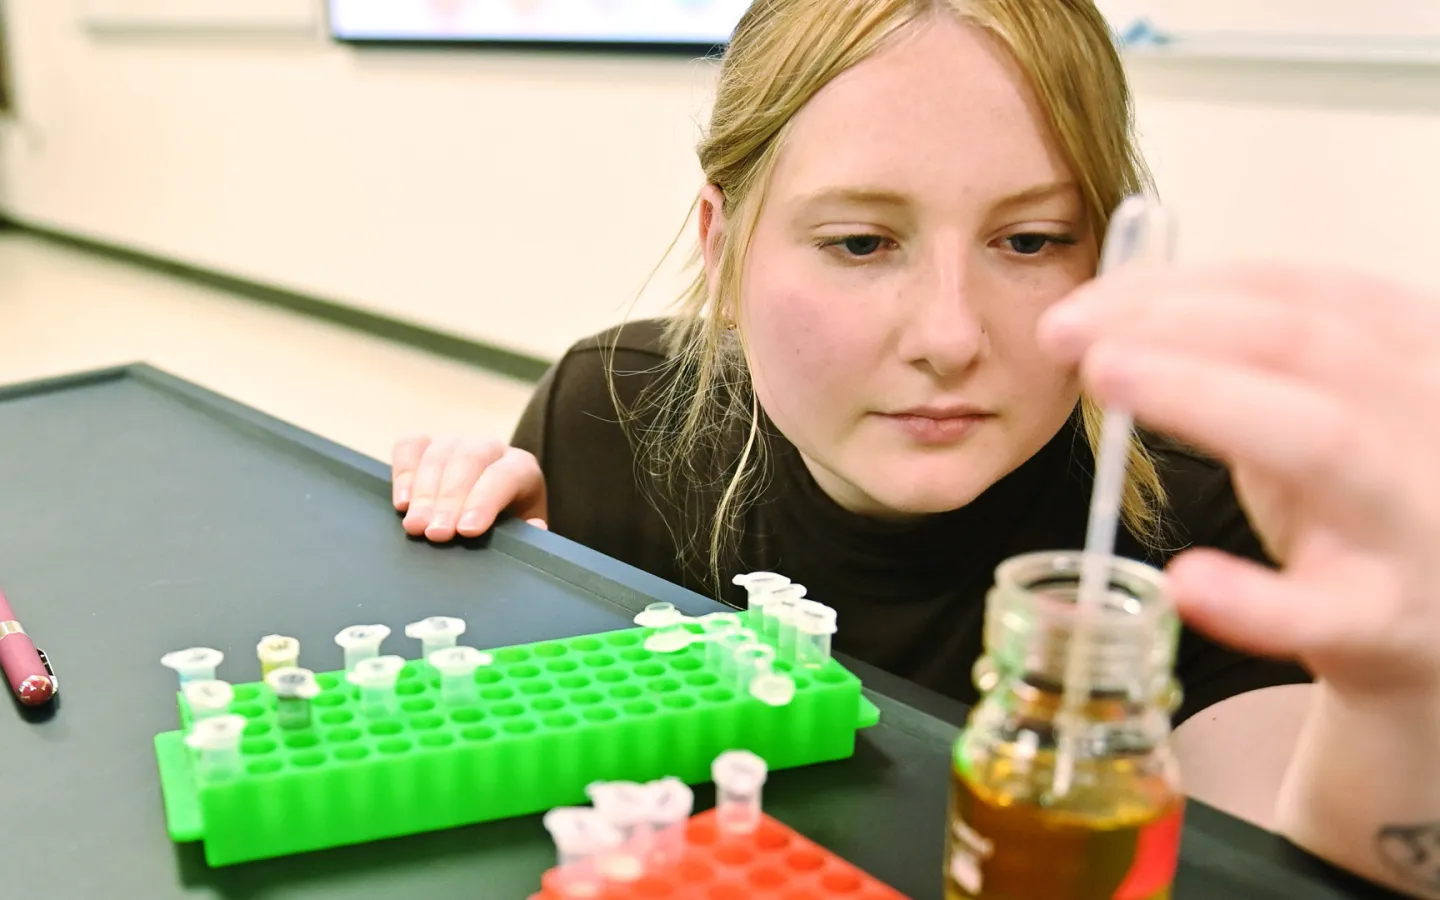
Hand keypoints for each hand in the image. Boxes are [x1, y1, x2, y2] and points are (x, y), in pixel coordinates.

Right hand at [391, 435, 547, 541]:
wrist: (491, 514)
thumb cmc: (507, 528)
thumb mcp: (523, 534)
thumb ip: (528, 533)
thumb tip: (534, 528)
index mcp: (522, 469)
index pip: (505, 476)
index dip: (485, 501)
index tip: (467, 531)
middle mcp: (491, 448)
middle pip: (469, 460)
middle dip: (449, 499)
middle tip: (436, 534)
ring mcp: (457, 443)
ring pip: (439, 453)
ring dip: (424, 493)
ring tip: (415, 526)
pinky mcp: (427, 445)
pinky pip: (410, 446)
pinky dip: (403, 472)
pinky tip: (401, 503)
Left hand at [1039, 263, 1439, 701]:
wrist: (1437, 629)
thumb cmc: (1363, 501)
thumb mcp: (1321, 408)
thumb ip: (1240, 359)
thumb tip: (1108, 312)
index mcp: (1415, 352)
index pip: (1298, 292)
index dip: (1182, 287)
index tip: (1082, 303)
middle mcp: (1429, 419)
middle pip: (1304, 343)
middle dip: (1175, 324)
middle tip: (1065, 332)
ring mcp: (1417, 518)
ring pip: (1321, 439)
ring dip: (1204, 396)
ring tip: (1106, 377)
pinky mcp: (1392, 618)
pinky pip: (1324, 610)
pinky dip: (1253, 600)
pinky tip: (1186, 580)